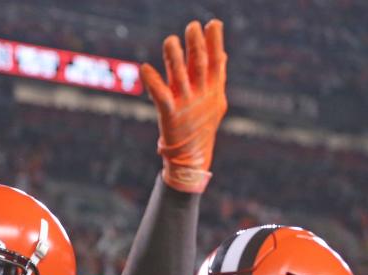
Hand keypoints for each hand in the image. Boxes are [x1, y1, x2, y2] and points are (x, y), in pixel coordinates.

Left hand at [142, 19, 227, 192]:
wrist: (192, 158)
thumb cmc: (202, 127)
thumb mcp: (215, 102)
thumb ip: (217, 77)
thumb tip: (222, 55)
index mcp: (213, 91)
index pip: (216, 62)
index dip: (215, 43)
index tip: (213, 23)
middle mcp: (201, 96)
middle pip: (199, 66)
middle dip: (196, 45)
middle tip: (192, 27)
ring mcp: (185, 106)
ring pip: (179, 77)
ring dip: (174, 58)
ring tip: (170, 41)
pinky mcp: (170, 116)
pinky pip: (160, 96)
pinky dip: (153, 82)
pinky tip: (145, 68)